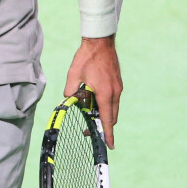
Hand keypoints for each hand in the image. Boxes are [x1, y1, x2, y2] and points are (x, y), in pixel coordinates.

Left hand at [64, 35, 121, 149]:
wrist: (100, 42)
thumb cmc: (86, 57)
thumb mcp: (74, 75)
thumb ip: (70, 90)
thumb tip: (68, 100)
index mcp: (105, 93)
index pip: (107, 119)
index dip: (107, 133)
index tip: (110, 146)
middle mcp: (115, 92)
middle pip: (111, 116)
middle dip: (102, 126)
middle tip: (88, 130)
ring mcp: (118, 87)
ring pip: (112, 108)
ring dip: (103, 115)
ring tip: (89, 115)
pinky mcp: (117, 82)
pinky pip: (113, 100)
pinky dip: (106, 105)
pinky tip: (94, 102)